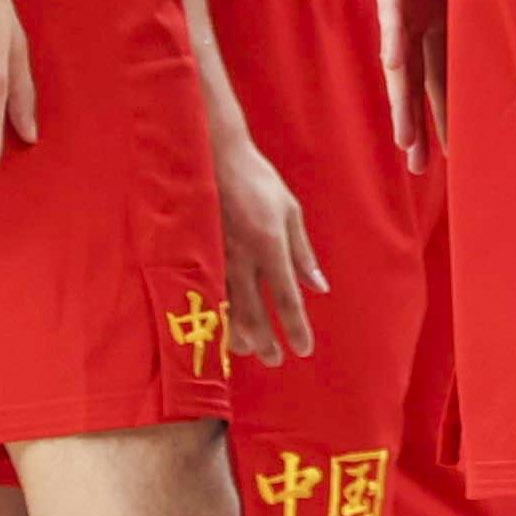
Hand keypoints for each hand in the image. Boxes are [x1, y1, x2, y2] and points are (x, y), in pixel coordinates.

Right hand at [209, 128, 327, 365]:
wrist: (212, 155)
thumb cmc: (257, 180)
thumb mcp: (289, 210)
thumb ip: (302, 252)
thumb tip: (317, 286)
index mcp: (271, 245)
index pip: (287, 298)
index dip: (295, 327)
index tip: (303, 349)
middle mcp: (243, 257)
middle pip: (255, 312)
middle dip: (266, 340)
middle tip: (275, 360)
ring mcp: (217, 256)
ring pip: (227, 308)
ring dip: (239, 334)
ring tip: (248, 351)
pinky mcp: (197, 252)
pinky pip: (208, 292)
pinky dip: (217, 314)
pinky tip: (220, 327)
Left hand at [369, 0, 448, 169]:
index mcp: (446, 11)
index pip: (449, 70)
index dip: (451, 109)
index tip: (459, 151)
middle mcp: (422, 9)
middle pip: (420, 77)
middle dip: (419, 122)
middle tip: (420, 166)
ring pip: (400, 56)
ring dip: (401, 97)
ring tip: (403, 136)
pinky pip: (393, 3)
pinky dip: (395, 33)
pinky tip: (394, 65)